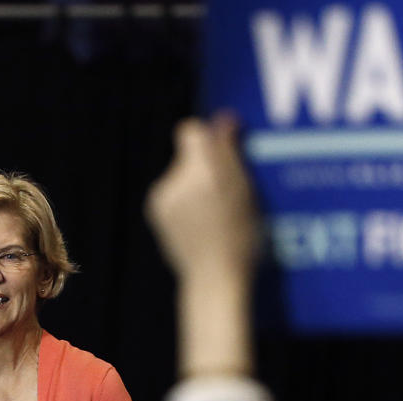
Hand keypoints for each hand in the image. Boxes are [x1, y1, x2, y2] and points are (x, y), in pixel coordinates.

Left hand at [146, 113, 258, 283]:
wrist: (215, 279)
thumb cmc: (241, 238)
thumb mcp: (246, 193)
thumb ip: (230, 153)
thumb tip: (223, 119)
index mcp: (202, 172)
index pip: (190, 131)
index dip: (208, 137)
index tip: (224, 152)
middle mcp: (176, 181)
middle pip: (188, 156)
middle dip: (205, 166)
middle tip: (227, 192)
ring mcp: (162, 197)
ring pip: (181, 175)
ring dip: (195, 185)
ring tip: (214, 213)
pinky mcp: (156, 211)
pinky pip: (172, 193)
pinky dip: (185, 201)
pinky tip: (200, 223)